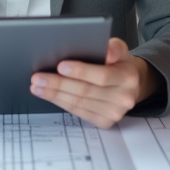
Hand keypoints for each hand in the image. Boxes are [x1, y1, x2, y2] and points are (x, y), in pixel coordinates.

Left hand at [29, 38, 161, 127]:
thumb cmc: (119, 64)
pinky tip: (49, 95)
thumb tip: (106, 51)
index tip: (60, 66)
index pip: (102, 76)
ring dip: (55, 95)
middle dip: (59, 84)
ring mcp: (114, 113)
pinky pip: (78, 112)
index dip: (80, 71)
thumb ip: (114, 47)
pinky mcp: (105, 122)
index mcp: (128, 77)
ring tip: (38, 86)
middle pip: (85, 91)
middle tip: (38, 78)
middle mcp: (123, 98)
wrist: (131, 85)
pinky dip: (61, 102)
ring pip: (78, 103)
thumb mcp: (120, 50)